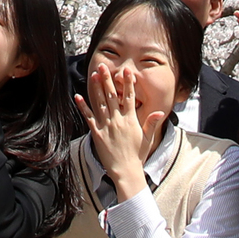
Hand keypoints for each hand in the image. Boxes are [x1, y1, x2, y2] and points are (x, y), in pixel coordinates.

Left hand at [76, 64, 165, 201]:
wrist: (126, 171)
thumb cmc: (138, 155)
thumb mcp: (147, 138)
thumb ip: (151, 122)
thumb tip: (159, 111)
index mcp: (131, 120)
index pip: (130, 97)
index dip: (128, 83)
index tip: (126, 71)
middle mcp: (118, 120)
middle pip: (112, 95)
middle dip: (107, 79)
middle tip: (103, 66)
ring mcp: (107, 126)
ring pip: (100, 103)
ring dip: (96, 88)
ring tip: (93, 75)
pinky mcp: (97, 133)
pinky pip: (89, 117)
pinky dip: (83, 107)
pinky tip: (78, 97)